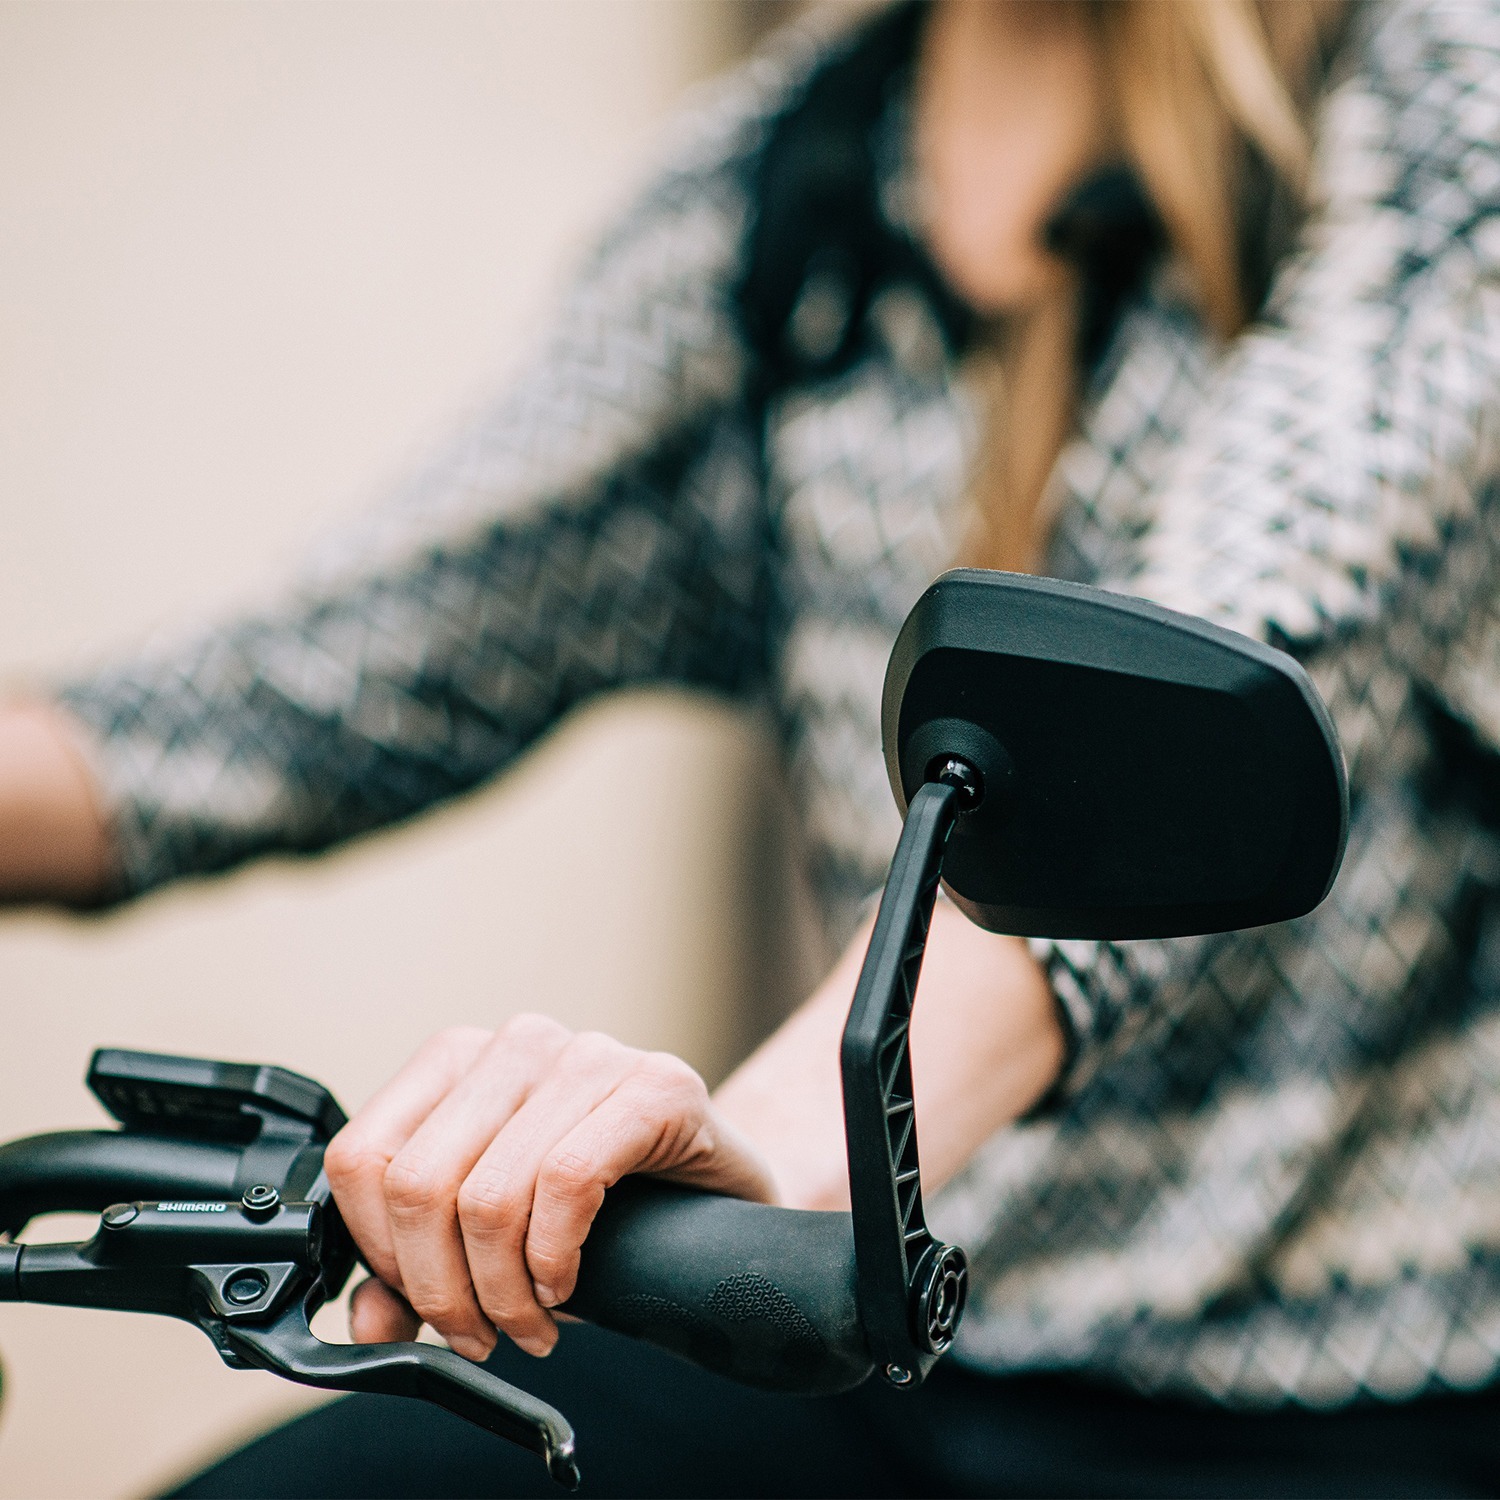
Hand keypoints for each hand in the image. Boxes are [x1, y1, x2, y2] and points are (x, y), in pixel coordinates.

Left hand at [323, 1018, 777, 1361]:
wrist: (721, 1189)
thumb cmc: (603, 1205)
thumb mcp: (494, 1238)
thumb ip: (416, 1273)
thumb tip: (366, 1321)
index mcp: (459, 1061)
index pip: (364, 1155)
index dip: (378, 1253)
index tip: (418, 1306)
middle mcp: (518, 1042)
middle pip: (420, 1183)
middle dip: (444, 1288)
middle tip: (482, 1334)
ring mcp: (590, 1053)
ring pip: (490, 1193)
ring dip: (504, 1291)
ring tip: (530, 1323)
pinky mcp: (656, 1084)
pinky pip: (568, 1181)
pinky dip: (555, 1257)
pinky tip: (567, 1284)